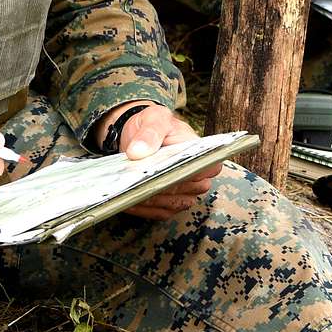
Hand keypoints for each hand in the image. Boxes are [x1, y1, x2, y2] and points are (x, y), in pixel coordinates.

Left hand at [93, 103, 218, 218]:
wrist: (140, 136)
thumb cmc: (154, 125)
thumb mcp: (154, 118)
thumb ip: (150, 133)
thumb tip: (138, 152)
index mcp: (202, 154)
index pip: (205, 169)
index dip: (188, 172)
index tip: (165, 172)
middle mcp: (197, 177)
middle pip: (186, 189)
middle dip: (161, 186)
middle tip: (138, 182)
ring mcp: (184, 193)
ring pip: (171, 204)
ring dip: (149, 199)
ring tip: (128, 191)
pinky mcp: (168, 204)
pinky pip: (158, 212)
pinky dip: (142, 208)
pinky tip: (126, 200)